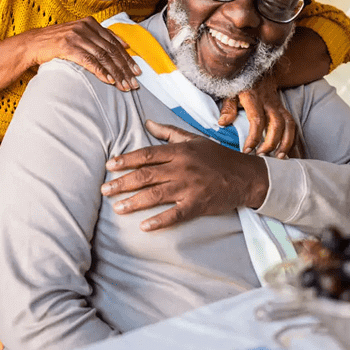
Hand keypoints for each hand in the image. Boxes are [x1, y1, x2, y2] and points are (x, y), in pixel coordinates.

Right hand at [24, 17, 139, 90]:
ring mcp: (76, 36)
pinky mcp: (67, 46)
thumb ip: (100, 38)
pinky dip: (101, 72)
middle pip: (111, 50)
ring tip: (124, 86)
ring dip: (116, 73)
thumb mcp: (80, 35)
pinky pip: (89, 60)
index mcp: (91, 23)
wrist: (32, 44)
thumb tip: (125, 45)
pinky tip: (109, 81)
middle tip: (134, 82)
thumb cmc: (57, 42)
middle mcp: (85, 27)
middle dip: (125, 68)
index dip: (127, 58)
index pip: (115, 42)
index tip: (137, 71)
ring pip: (103, 57)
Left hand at [102, 120, 268, 230]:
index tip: (109, 166)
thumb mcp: (193, 139)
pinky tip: (144, 226)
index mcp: (179, 151)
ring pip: (156, 195)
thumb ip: (169, 132)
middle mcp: (182, 168)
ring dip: (134, 202)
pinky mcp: (197, 204)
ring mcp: (189, 187)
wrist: (245, 176)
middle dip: (122, 183)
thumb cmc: (217, 156)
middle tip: (104, 190)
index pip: (147, 155)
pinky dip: (159, 221)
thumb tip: (147, 123)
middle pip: (146, 175)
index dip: (126, 160)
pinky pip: (175, 214)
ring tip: (117, 207)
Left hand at [218, 75, 295, 157]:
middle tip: (262, 155)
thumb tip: (223, 123)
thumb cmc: (240, 82)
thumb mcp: (230, 92)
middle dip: (271, 142)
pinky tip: (288, 151)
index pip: (257, 120)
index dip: (254, 137)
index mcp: (254, 99)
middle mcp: (269, 102)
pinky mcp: (282, 108)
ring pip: (289, 124)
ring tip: (279, 157)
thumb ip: (228, 108)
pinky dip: (292, 138)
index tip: (247, 150)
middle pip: (276, 124)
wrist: (255, 66)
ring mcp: (278, 105)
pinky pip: (292, 123)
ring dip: (286, 142)